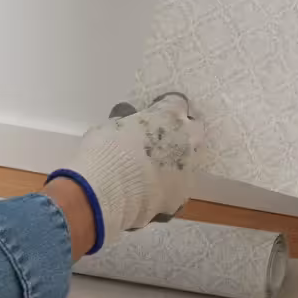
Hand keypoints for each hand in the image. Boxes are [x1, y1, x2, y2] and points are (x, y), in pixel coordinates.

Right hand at [47, 93, 202, 254]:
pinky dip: (168, 188)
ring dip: (178, 161)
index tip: (154, 115)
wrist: (104, 192)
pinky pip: (179, 187)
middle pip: (193, 130)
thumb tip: (128, 123)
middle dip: (180, 133)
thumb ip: (129, 122)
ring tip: (156, 170)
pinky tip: (152, 193)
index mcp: (170, 114)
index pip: (177, 102)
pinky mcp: (183, 195)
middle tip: (160, 141)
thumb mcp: (112, 126)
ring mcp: (189, 168)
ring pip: (191, 160)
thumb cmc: (104, 151)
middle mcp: (187, 138)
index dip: (164, 109)